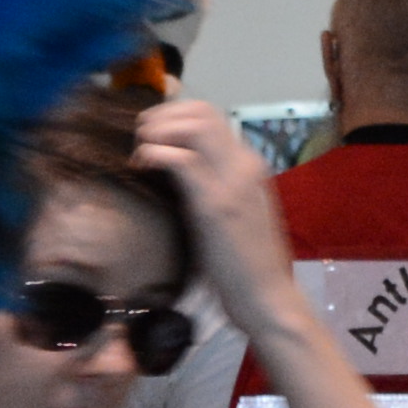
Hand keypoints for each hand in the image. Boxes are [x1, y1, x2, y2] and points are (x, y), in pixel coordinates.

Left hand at [131, 92, 311, 333]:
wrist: (268, 297)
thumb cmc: (247, 265)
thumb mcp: (233, 214)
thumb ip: (214, 188)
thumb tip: (179, 174)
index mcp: (248, 166)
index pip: (210, 116)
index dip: (173, 117)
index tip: (150, 138)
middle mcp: (244, 164)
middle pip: (200, 110)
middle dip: (161, 116)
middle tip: (140, 141)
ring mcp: (232, 181)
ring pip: (193, 124)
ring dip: (158, 130)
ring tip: (140, 152)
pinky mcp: (216, 204)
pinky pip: (180, 159)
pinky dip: (154, 154)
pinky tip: (142, 168)